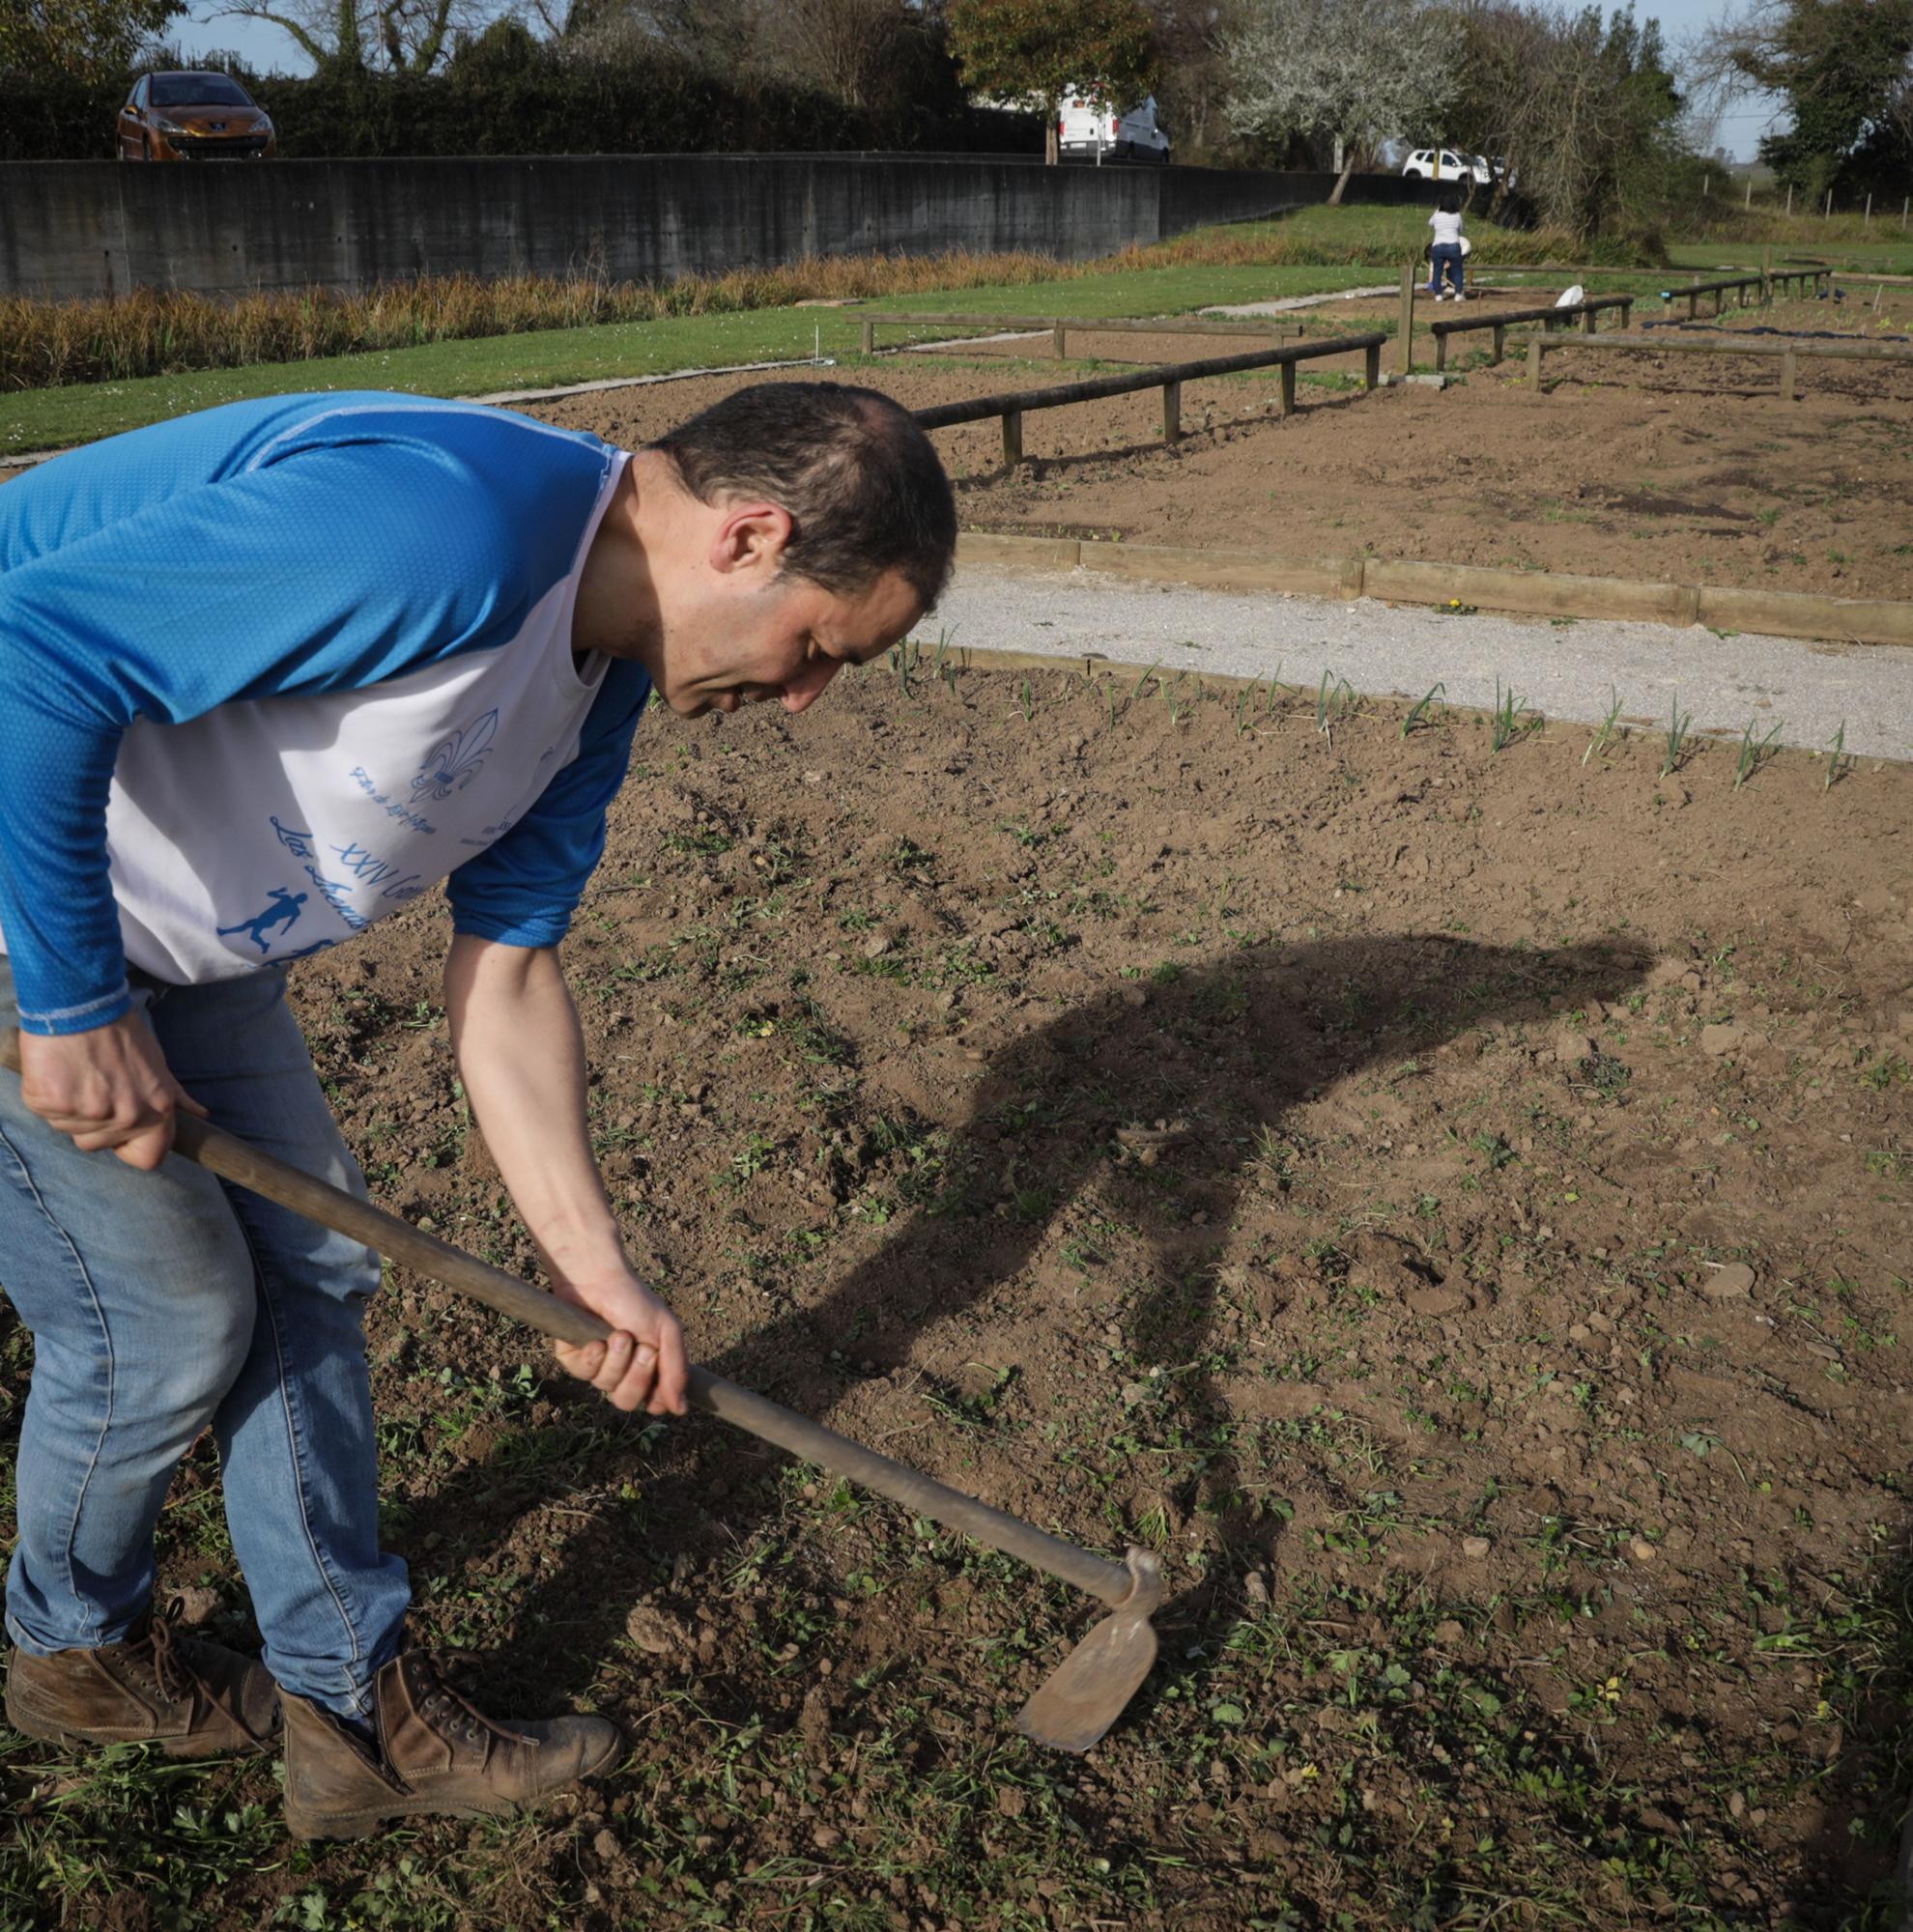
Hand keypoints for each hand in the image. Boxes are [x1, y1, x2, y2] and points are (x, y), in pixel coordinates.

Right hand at [17, 1015, 206, 1170]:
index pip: (150, 1158)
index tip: (122, 1133)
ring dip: (71, 1110)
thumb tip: (200, 1115)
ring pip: (72, 1131)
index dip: (132, 1147)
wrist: (80, 1004)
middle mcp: (127, 1115)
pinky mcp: (55, 1105)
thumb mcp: (158, 1063)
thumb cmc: (120, 1030)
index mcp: (158, 1108)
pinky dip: (47, 1097)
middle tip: (92, 1087)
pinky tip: (57, 1073)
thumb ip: (174, 1095)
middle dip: (95, 1123)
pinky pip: (48, 1115)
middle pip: (100, 1144)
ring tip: (77, 1075)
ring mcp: (90, 1113)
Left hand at [550, 1271, 688, 1415]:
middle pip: (627, 1402)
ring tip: (618, 1334)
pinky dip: (592, 1357)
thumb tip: (681, 1409)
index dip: (655, 1398)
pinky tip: (596, 1340)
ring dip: (616, 1360)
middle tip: (643, 1349)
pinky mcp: (572, 1360)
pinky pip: (581, 1374)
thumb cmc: (635, 1302)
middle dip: (636, 1377)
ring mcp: (596, 1368)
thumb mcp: (666, 1332)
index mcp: (647, 1369)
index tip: (659, 1380)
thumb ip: (676, 1369)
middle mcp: (622, 1373)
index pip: (653, 1403)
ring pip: (605, 1387)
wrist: (600, 1280)